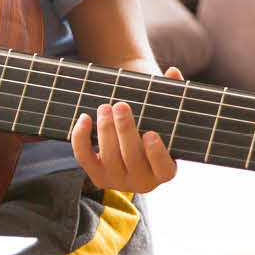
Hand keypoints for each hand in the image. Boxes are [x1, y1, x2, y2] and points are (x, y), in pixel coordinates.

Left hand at [70, 66, 184, 193]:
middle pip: (133, 159)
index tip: (150, 133)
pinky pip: (85, 158)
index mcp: (165, 170)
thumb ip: (172, 93)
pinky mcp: (96, 175)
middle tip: (121, 105)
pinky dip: (81, 138)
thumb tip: (173, 72)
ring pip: (109, 158)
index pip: (164, 168)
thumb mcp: (164, 112)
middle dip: (125, 131)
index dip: (157, 153)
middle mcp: (142, 182)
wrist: (129, 136)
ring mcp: (117, 180)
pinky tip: (84, 117)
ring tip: (105, 107)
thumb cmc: (152, 121)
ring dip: (105, 130)